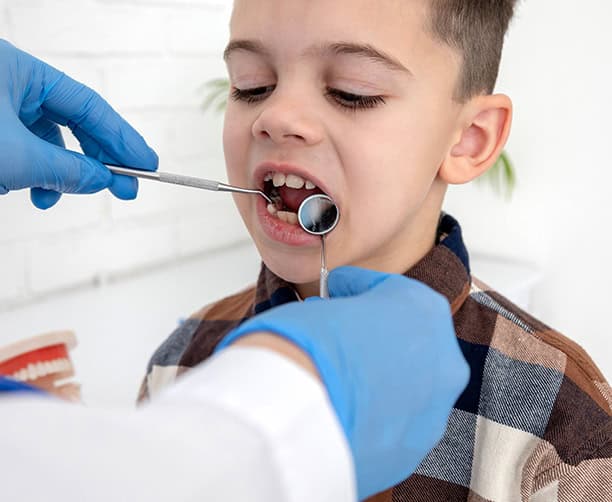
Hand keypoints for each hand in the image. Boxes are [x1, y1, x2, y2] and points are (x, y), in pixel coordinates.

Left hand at [0, 40, 157, 208]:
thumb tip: (102, 181)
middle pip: (73, 123)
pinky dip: (36, 176)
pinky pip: (26, 153)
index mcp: (18, 69)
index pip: (88, 105)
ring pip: (49, 142)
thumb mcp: (16, 156)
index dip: (121, 137)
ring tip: (57, 197)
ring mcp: (0, 108)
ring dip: (62, 174)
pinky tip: (37, 194)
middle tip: (125, 188)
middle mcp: (12, 84)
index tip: (146, 164)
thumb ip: (65, 169)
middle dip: (97, 161)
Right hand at [217, 266, 469, 499]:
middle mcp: (444, 358)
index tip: (336, 293)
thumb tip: (329, 313)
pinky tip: (340, 413)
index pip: (390, 290)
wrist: (298, 411)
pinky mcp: (414, 451)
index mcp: (425, 308)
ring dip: (378, 381)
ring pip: (405, 388)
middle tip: (338, 338)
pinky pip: (392, 425)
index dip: (356, 290)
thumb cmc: (311, 344)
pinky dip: (372, 417)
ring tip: (337, 383)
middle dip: (375, 337)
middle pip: (407, 341)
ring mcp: (434, 410)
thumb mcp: (322, 304)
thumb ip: (339, 307)